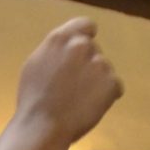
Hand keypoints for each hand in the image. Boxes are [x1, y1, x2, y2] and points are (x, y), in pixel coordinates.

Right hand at [14, 17, 122, 144]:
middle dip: (88, 64)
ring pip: (104, 69)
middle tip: (75, 85)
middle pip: (94, 50)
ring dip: (98, 80)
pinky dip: (108, 96)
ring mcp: (99, 64)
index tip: (83, 51)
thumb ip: (56, 50)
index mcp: (61, 38)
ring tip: (81, 98)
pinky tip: (92, 105)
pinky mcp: (112, 83)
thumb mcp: (37, 62)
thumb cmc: (34, 97)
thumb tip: (67, 47)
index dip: (86, 36)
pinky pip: (116, 86)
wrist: (44, 124)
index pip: (86, 25)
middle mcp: (82, 46)